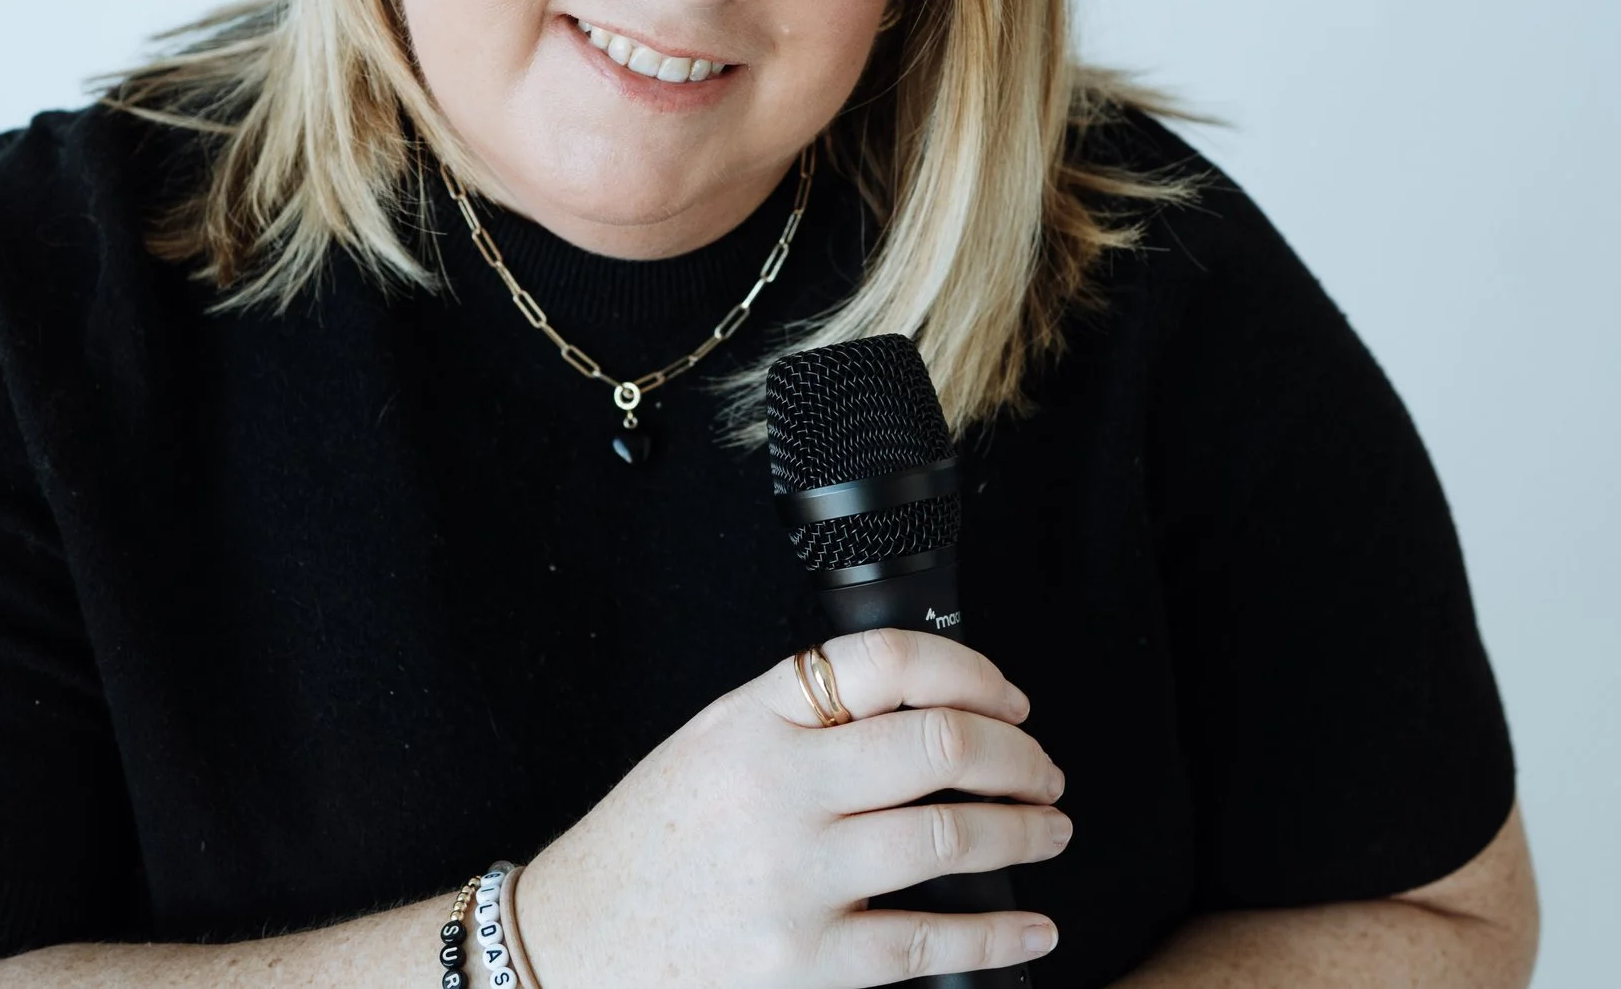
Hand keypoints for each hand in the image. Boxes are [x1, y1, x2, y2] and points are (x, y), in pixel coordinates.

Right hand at [513, 627, 1068, 988]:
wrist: (574, 942)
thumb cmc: (647, 844)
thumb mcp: (710, 742)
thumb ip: (799, 715)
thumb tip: (921, 705)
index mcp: (753, 719)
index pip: (886, 660)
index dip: (972, 672)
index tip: (1008, 698)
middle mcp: (777, 788)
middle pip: (939, 744)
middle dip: (1019, 755)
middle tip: (1043, 769)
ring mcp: (794, 876)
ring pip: (950, 836)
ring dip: (1024, 831)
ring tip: (1046, 830)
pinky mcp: (805, 960)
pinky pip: (930, 941)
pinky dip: (1000, 930)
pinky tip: (1030, 923)